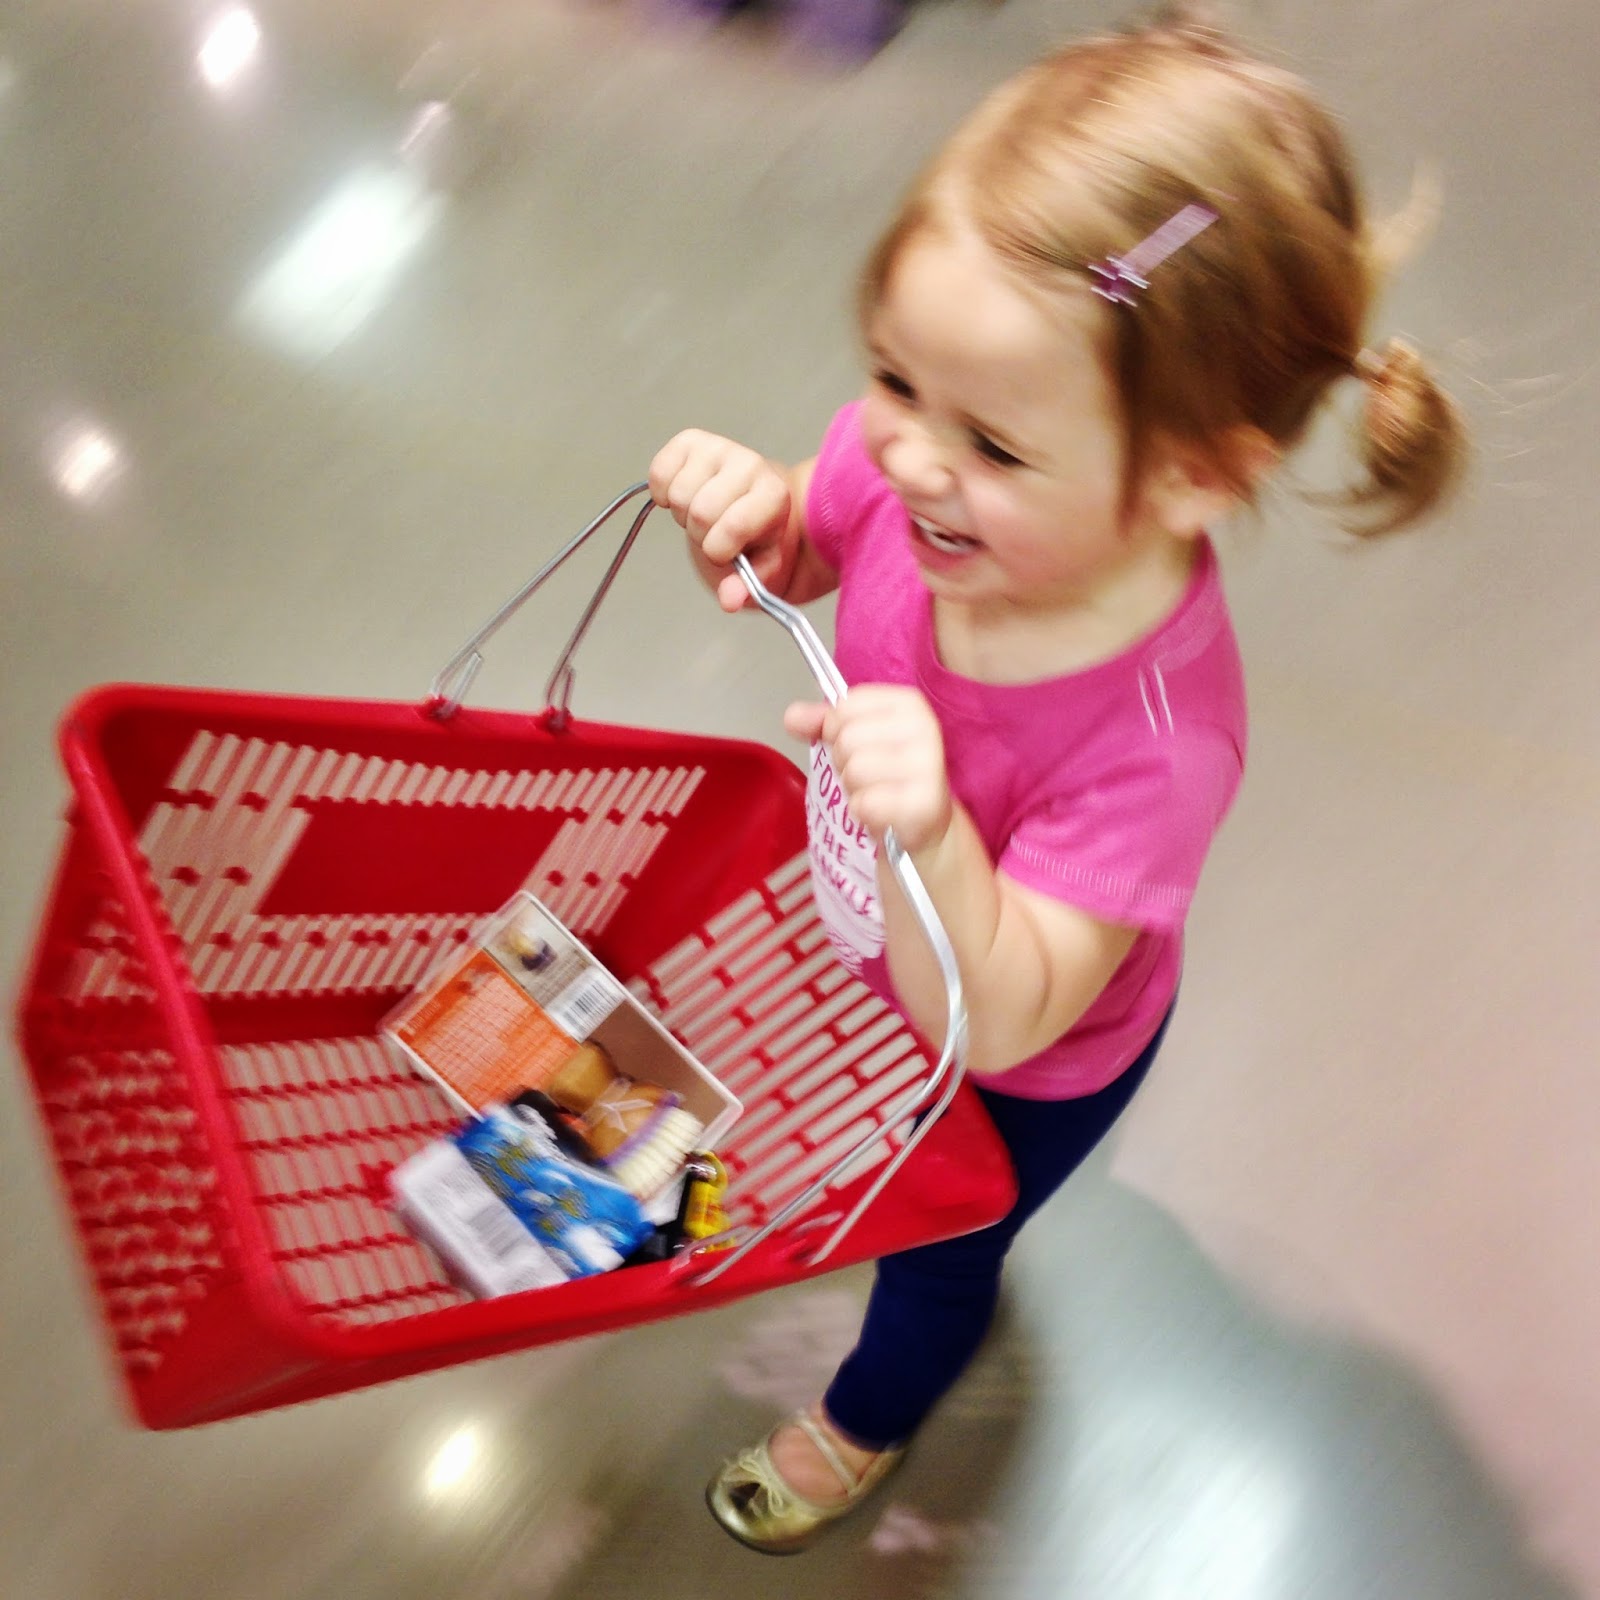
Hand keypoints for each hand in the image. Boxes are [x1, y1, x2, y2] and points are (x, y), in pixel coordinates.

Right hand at [649, 430, 794, 611]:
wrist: (755, 505)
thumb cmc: (759, 538)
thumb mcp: (761, 568)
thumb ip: (747, 586)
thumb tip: (729, 601)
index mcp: (774, 495)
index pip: (731, 528)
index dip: (720, 551)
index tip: (728, 551)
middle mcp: (750, 464)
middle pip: (698, 512)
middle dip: (700, 534)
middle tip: (713, 532)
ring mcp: (719, 448)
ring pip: (676, 495)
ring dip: (683, 514)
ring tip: (703, 514)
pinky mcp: (690, 441)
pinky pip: (658, 472)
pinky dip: (661, 492)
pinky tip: (683, 495)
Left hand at [785, 687, 954, 853]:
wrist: (923, 822)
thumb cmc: (888, 775)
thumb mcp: (856, 738)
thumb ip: (822, 723)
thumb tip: (792, 717)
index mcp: (909, 703)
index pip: (846, 706)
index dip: (837, 729)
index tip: (858, 743)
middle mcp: (924, 728)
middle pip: (847, 739)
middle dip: (845, 762)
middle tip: (868, 775)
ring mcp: (927, 766)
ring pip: (854, 771)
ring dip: (855, 788)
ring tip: (875, 792)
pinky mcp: (923, 803)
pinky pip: (865, 803)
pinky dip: (863, 811)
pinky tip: (882, 811)